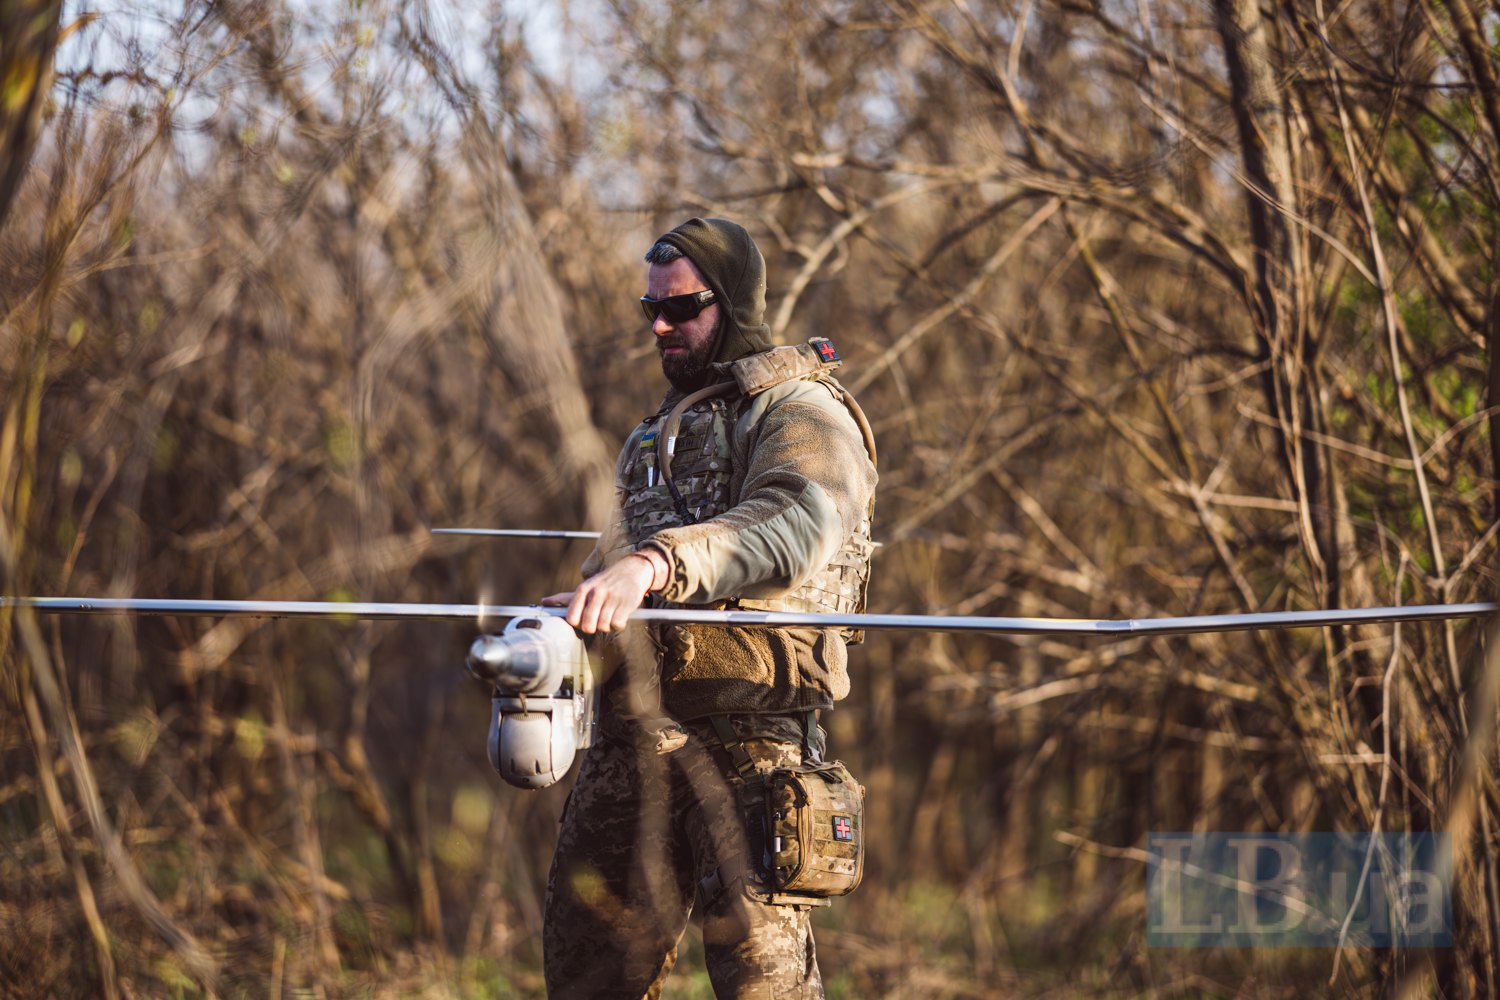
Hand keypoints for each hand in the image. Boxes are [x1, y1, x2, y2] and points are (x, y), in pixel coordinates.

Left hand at [541, 551, 665, 633]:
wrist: (632, 569)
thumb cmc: (605, 582)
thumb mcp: (585, 586)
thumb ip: (565, 598)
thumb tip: (544, 602)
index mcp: (584, 589)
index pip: (572, 618)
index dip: (577, 623)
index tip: (582, 620)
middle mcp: (596, 593)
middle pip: (587, 625)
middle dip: (592, 627)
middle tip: (597, 620)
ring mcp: (612, 598)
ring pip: (603, 626)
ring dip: (606, 625)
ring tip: (609, 615)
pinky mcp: (626, 604)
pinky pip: (617, 624)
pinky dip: (618, 623)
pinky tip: (619, 614)